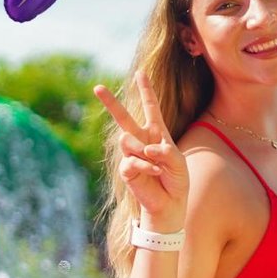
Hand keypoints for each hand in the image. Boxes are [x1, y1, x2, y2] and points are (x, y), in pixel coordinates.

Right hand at [95, 72, 188, 229]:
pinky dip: (146, 167)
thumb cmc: (176, 180)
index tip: (140, 73)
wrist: (170, 204)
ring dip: (144, 151)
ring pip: (127, 140)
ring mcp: (132, 154)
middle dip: (110, 102)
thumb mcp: (179, 162)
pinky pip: (131, 161)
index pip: (150, 108)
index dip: (145, 90)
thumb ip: (166, 152)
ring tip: (158, 166)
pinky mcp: (126, 169)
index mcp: (157, 133)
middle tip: (97, 87)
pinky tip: (154, 173)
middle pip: (124, 117)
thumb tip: (147, 148)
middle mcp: (142, 140)